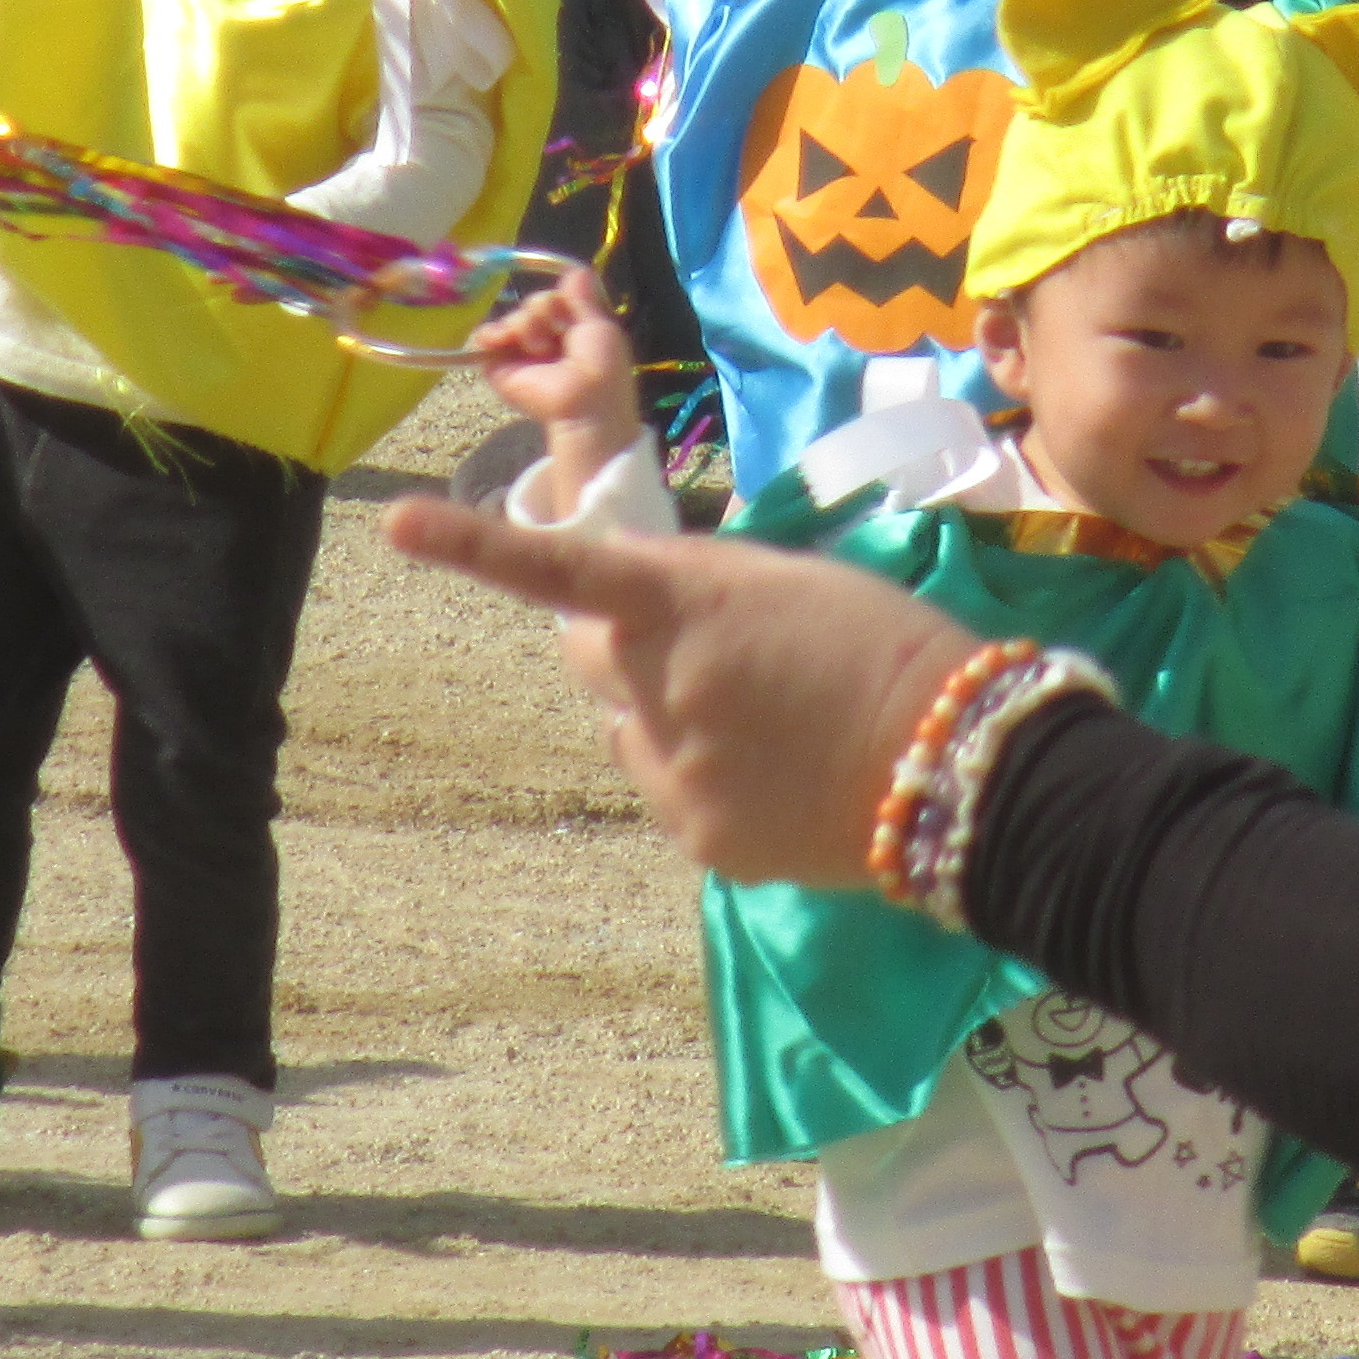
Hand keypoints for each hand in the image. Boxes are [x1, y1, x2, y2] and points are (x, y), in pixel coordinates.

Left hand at [382, 502, 981, 892]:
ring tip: (770, 713)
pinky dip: (706, 771)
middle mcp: (655, 688)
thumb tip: (628, 604)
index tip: (397, 523)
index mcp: (681, 605)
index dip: (473, 545)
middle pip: (591, 656)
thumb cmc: (884, 639)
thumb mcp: (785, 580)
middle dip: (621, 642)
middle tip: (709, 642)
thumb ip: (693, 583)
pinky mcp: (695, 835)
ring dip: (668, 709)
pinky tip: (780, 768)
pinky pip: (671, 787)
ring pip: (630, 727)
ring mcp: (670, 770)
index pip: (559, 570)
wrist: (961, 763)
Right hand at [469, 263, 645, 485]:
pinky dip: (493, 332)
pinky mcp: (499, 364)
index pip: (560, 298)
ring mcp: (522, 350)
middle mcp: (547, 337)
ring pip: (517, 315)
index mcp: (573, 330)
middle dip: (547, 311)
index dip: (563, 299)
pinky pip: (487, 335)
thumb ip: (583, 298)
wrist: (581, 402)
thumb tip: (576, 268)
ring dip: (529, 325)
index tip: (571, 311)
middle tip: (559, 335)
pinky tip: (501, 338)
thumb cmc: (600, 366)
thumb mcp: (600, 326)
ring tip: (541, 350)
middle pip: (537, 302)